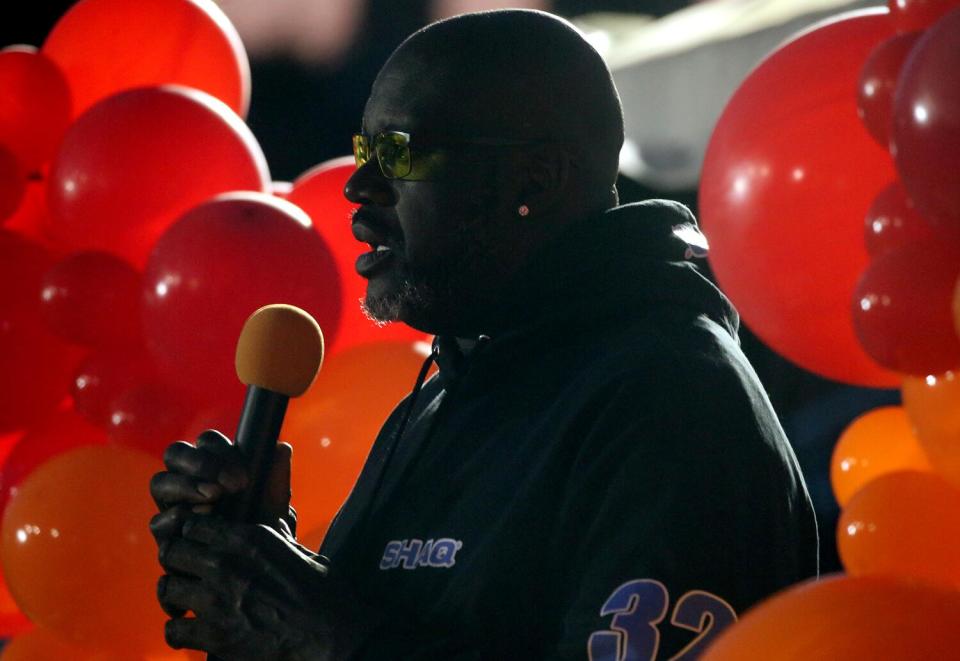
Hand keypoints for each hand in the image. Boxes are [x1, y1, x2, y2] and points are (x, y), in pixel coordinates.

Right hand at [150, 430, 296, 544]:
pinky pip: (158, 522)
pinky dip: (176, 519)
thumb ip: (276, 481)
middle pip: (174, 454)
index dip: (219, 450)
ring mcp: (172, 507)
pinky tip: (198, 525)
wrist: (255, 578)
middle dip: (198, 463)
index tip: (242, 476)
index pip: (206, 442)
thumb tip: (281, 448)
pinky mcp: (166, 536)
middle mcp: (188, 483)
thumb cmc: (263, 536)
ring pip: (160, 482)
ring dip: (184, 486)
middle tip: (226, 486)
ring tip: (213, 500)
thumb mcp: (275, 509)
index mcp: (213, 468)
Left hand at [157, 514, 372, 659]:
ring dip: (175, 598)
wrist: (333, 636)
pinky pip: (172, 629)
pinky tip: (191, 633)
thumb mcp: (303, 553)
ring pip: (167, 588)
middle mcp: (227, 562)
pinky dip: (179, 632)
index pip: (194, 524)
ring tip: (186, 606)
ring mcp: (217, 598)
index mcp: (249, 538)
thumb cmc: (325, 594)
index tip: (198, 549)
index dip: (192, 536)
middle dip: (177, 563)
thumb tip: (275, 525)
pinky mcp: (215, 635)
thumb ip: (278, 539)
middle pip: (172, 551)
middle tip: (187, 576)